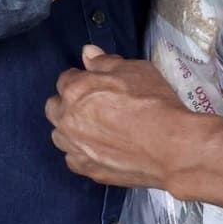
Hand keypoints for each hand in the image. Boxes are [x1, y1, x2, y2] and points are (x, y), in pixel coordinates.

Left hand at [48, 46, 200, 188]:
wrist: (169, 147)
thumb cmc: (153, 102)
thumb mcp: (135, 70)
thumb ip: (105, 62)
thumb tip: (87, 52)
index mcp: (75, 90)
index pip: (65, 79)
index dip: (81, 79)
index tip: (95, 83)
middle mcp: (67, 119)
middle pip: (54, 108)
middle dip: (67, 104)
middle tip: (92, 105)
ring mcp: (75, 148)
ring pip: (60, 136)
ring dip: (71, 129)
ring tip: (94, 129)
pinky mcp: (87, 171)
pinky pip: (74, 159)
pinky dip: (83, 153)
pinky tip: (101, 150)